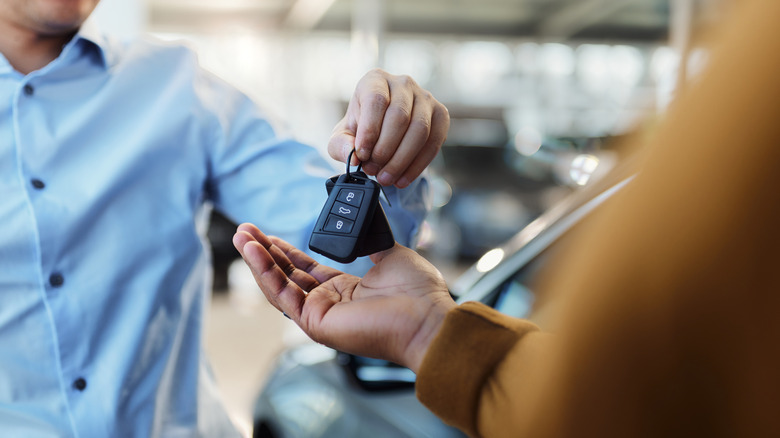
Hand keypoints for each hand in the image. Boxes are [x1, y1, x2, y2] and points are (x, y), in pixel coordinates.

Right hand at [232, 223, 456, 371]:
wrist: (428, 318)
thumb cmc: (418, 295)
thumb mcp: (391, 255)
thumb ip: (370, 243)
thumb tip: (364, 226)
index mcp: (346, 290)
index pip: (305, 269)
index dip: (285, 251)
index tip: (269, 234)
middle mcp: (329, 304)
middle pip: (286, 276)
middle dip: (264, 252)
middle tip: (245, 230)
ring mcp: (320, 316)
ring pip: (279, 285)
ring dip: (258, 260)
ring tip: (241, 236)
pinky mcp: (316, 323)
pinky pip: (283, 295)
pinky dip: (265, 273)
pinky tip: (254, 252)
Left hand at [328, 69, 449, 188]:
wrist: (382, 132)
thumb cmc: (361, 131)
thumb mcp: (341, 138)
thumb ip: (340, 145)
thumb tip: (354, 156)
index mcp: (375, 80)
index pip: (376, 100)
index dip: (370, 130)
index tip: (362, 154)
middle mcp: (402, 83)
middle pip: (400, 116)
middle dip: (385, 150)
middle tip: (373, 170)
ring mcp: (425, 97)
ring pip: (420, 130)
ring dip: (402, 160)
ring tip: (386, 178)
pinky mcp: (440, 115)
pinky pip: (434, 142)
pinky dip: (418, 165)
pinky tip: (402, 179)